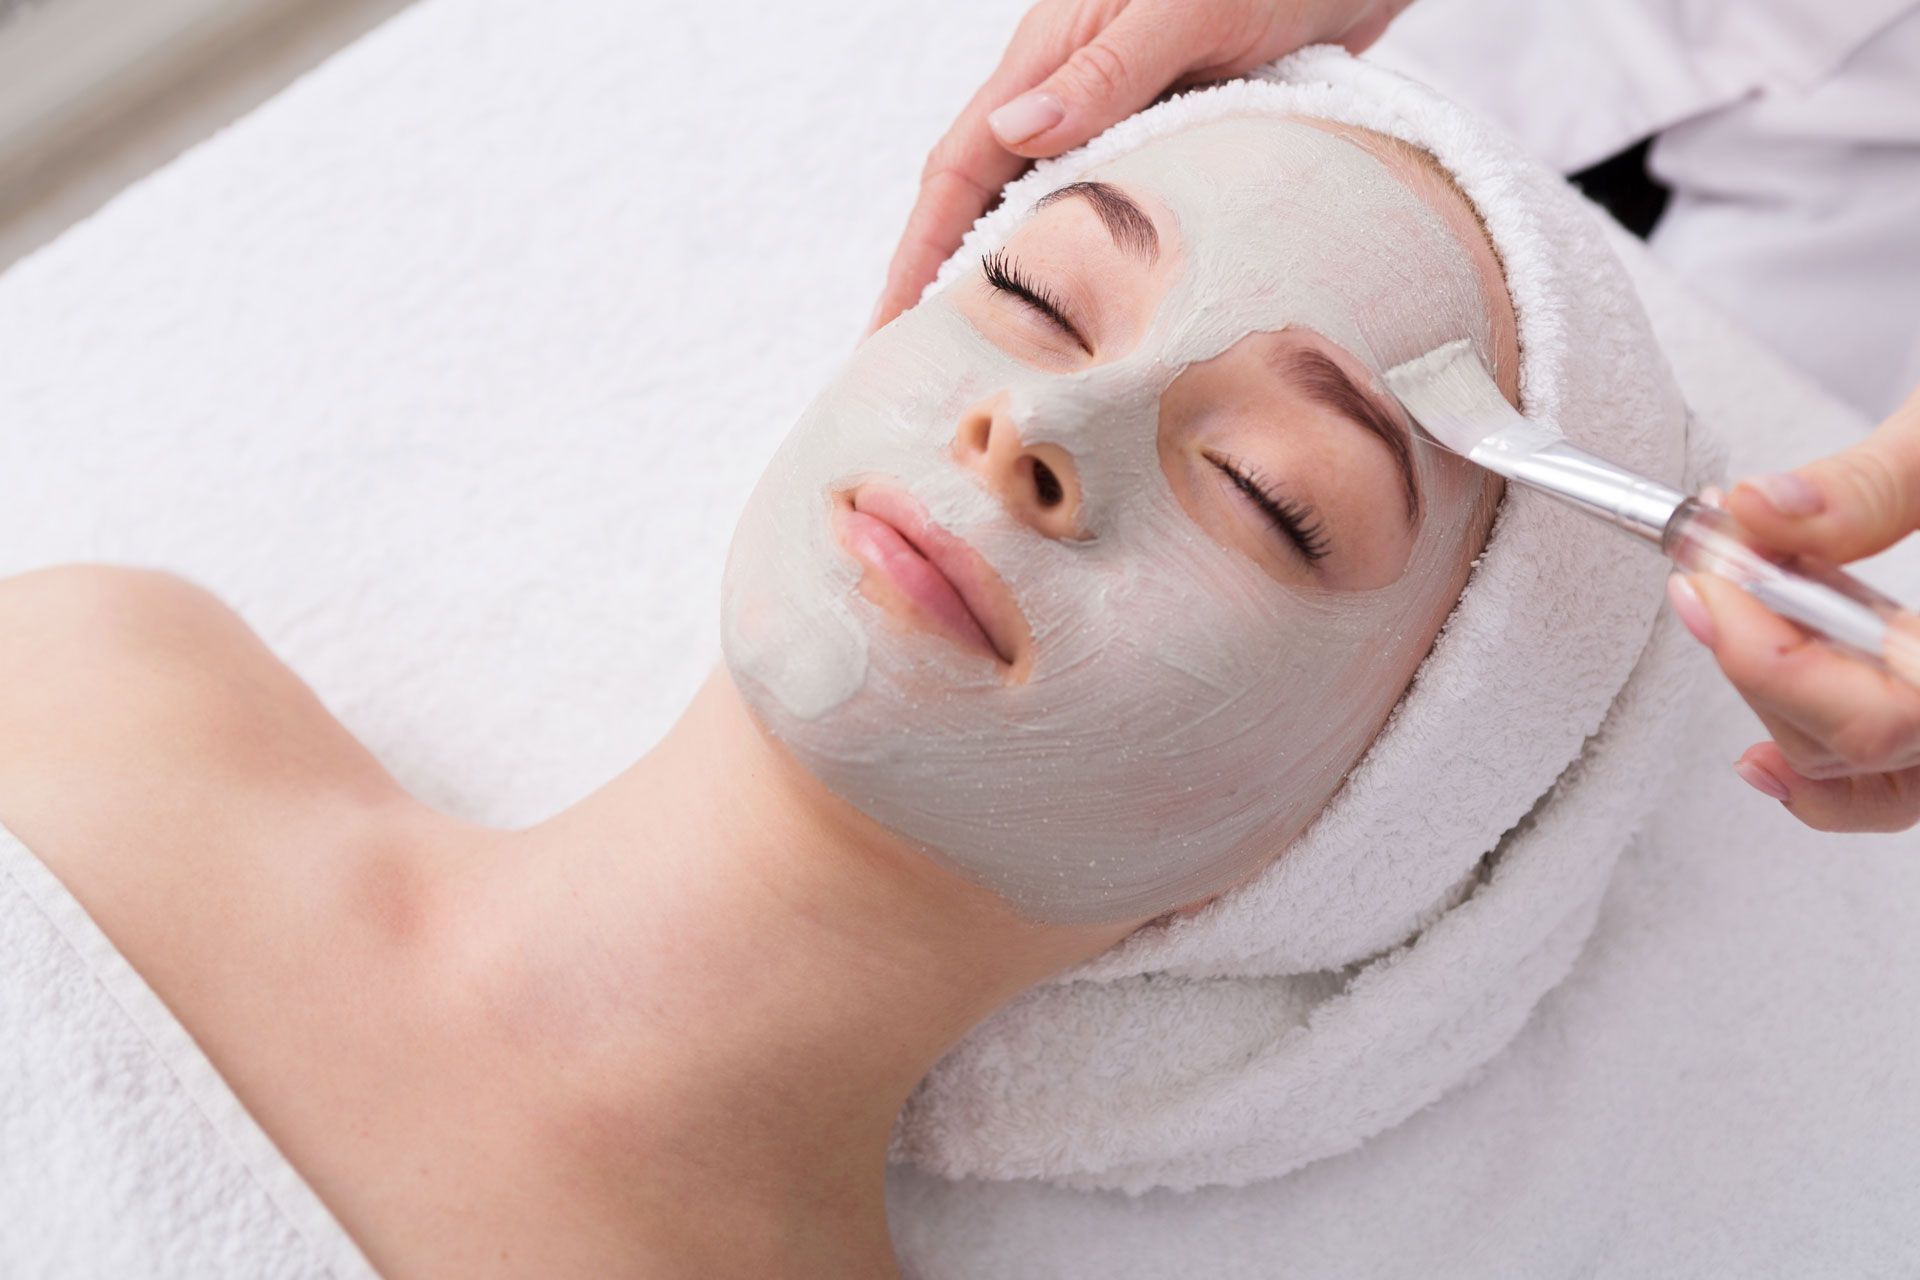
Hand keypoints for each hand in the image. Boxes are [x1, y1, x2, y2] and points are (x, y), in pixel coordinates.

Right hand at [866, 0, 1417, 335]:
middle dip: (946, 289)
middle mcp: (1070, 87)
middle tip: (930, 379)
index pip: (956, 171)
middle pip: (984, 203)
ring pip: (1043, 214)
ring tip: (996, 372)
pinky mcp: (1167, 132)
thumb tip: (1016, 130)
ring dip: (1015, 286)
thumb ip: (1106, 70)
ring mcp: (1116, 113)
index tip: (886, 334)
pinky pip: (1105, 212)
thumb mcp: (1190, 8)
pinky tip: (1090, 322)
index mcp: (1051, 51)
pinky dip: (1085, 268)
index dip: (915, 257)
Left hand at [1666, 384, 1919, 831]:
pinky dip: (1820, 779)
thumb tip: (1762, 511)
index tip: (1712, 581)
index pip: (1889, 715)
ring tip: (1730, 604)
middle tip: (1709, 568)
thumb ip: (1871, 485)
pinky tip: (1759, 749)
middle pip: (1864, 741)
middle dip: (1760, 656)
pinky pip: (1890, 793)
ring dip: (1773, 690)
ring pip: (1863, 770)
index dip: (1773, 658)